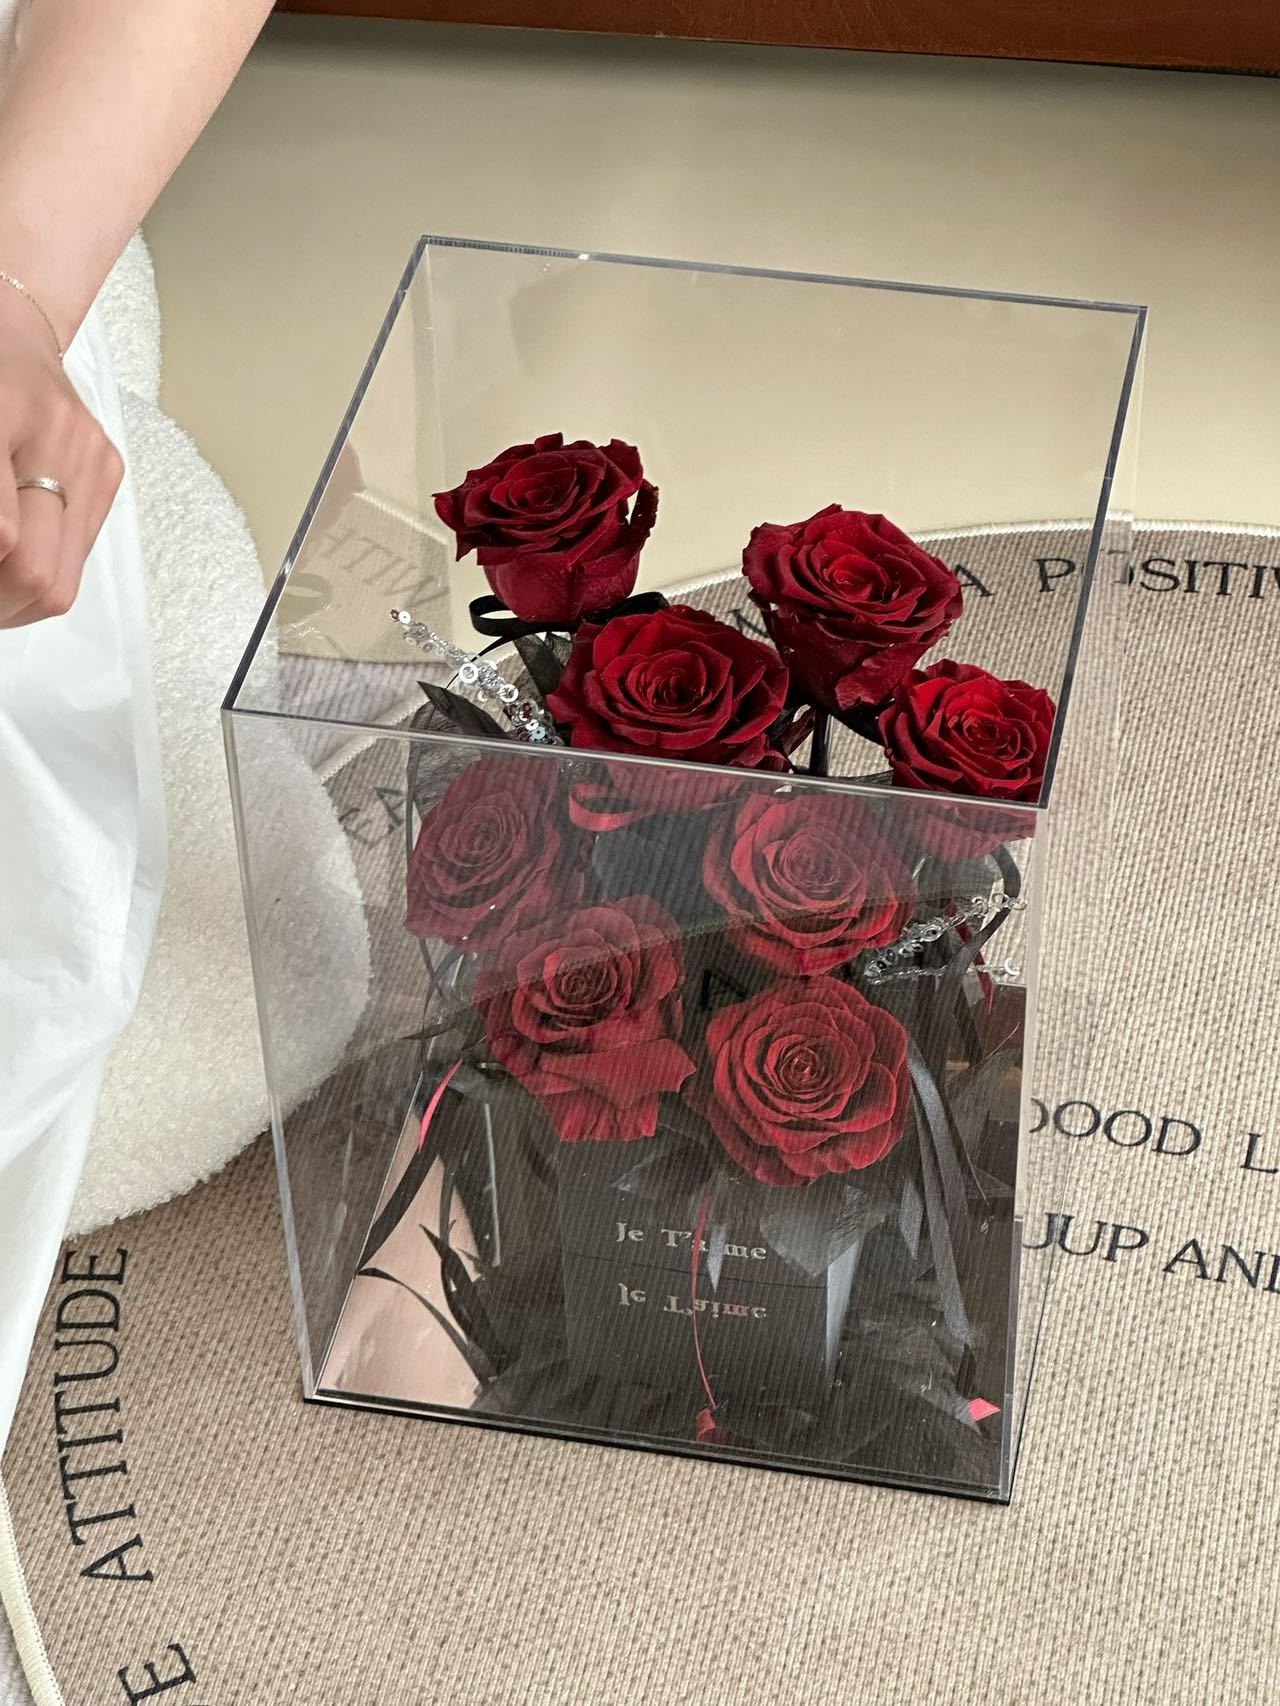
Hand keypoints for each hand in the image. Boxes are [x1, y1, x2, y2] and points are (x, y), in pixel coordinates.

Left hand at [0, 291, 122, 626]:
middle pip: (35, 571)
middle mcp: (58, 441)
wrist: (14, 328)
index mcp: (5, 415)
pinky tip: (15, 563)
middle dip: (1, 602)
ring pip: (60, 582)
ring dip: (17, 602)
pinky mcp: (109, 473)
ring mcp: (92, 460)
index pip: (5, 538)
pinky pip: (76, 557)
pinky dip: (40, 574)